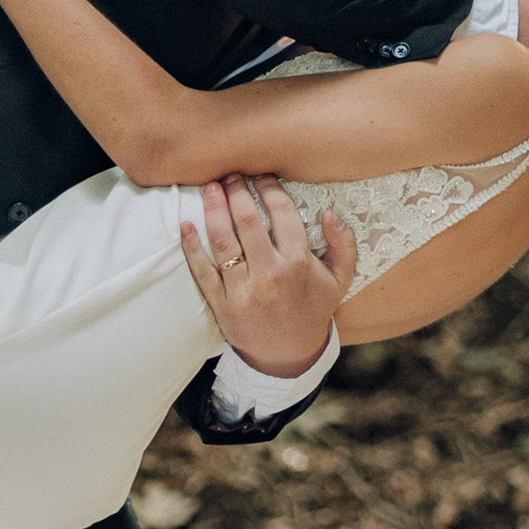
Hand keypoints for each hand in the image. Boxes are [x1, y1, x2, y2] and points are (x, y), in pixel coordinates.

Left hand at [179, 177, 356, 377]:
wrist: (288, 354)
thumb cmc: (313, 310)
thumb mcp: (339, 279)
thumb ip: (343, 244)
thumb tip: (330, 213)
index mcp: (298, 262)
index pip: (281, 212)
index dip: (268, 187)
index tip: (260, 174)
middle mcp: (269, 273)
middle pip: (247, 219)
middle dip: (236, 190)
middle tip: (229, 174)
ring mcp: (243, 289)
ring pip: (223, 240)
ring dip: (213, 209)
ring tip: (209, 188)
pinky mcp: (222, 304)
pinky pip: (202, 271)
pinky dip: (191, 247)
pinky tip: (185, 225)